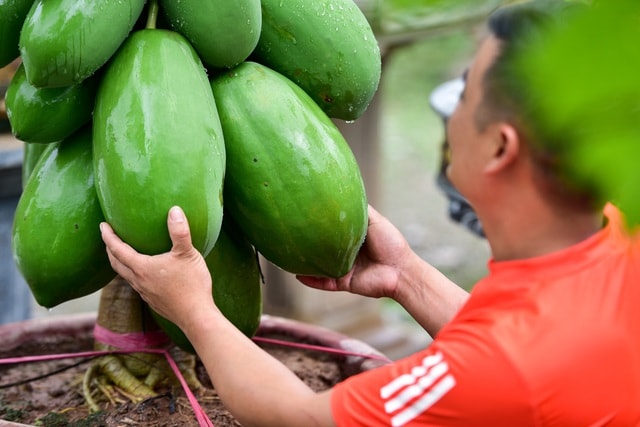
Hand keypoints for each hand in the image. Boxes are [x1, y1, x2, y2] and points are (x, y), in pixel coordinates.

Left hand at [100, 206, 215, 328]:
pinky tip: (147, 274)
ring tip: (124, 255)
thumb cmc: (192, 284)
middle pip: (116, 264)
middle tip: (109, 238)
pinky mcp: (154, 302)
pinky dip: (134, 275)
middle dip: (110, 250)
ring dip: (121, 263)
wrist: (196, 316)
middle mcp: (139, 281)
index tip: (103, 225)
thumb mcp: (187, 254)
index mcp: (142, 268)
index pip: (118, 249)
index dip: (108, 236)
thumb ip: (180, 231)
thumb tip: (174, 209)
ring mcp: (145, 293)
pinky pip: (138, 285)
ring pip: (126, 276)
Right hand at [297, 205, 412, 299]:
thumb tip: (345, 192)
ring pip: (320, 266)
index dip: (320, 223)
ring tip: (288, 256)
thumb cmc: (391, 242)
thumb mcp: (374, 220)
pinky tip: (298, 274)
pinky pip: (324, 282)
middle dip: (309, 243)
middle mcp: (346, 253)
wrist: (400, 270)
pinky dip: (312, 280)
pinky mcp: (343, 282)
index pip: (332, 229)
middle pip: (323, 248)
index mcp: (352, 238)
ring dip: (306, 263)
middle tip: (291, 233)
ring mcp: (343, 268)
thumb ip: (360, 209)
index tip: (305, 213)